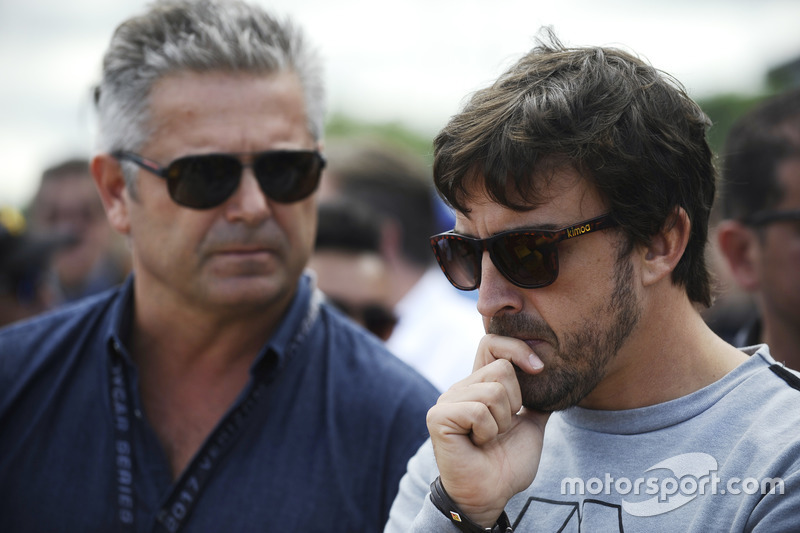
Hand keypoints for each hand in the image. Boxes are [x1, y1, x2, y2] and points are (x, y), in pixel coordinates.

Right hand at [426, 334, 549, 526]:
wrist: (492, 493)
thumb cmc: (507, 464)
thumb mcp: (530, 424)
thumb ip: (535, 400)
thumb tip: (555, 378)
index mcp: (479, 385)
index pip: (492, 344)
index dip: (517, 349)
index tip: (539, 368)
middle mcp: (460, 387)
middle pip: (502, 369)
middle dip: (514, 404)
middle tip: (501, 428)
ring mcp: (447, 400)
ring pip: (493, 391)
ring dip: (501, 422)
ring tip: (488, 438)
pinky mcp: (439, 417)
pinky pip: (478, 410)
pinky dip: (487, 432)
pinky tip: (477, 444)